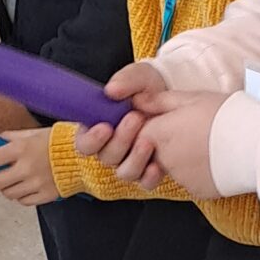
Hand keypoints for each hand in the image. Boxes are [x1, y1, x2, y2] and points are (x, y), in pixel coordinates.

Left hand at [0, 126, 56, 204]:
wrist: (86, 153)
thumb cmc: (62, 141)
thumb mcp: (34, 132)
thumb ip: (13, 137)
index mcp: (22, 149)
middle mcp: (27, 167)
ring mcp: (37, 183)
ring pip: (8, 194)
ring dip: (5, 187)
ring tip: (11, 180)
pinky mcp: (47, 194)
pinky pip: (24, 201)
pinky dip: (21, 196)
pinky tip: (24, 187)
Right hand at [73, 59, 169, 176]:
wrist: (175, 99)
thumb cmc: (148, 89)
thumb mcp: (138, 77)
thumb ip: (125, 81)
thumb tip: (111, 90)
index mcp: (99, 128)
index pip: (85, 143)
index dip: (91, 139)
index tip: (104, 127)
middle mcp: (112, 148)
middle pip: (106, 157)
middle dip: (120, 140)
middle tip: (135, 118)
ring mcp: (130, 161)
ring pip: (125, 172)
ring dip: (135, 158)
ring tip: (148, 140)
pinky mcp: (148, 169)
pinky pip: (145, 182)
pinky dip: (150, 176)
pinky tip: (158, 165)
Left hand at [139, 91, 224, 197]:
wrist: (257, 144)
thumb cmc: (228, 116)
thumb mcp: (192, 98)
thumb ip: (159, 101)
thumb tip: (137, 101)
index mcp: (159, 133)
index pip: (139, 133)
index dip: (153, 126)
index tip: (170, 121)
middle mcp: (164, 158)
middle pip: (154, 152)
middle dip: (168, 143)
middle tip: (194, 131)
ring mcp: (179, 177)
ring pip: (173, 167)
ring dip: (184, 158)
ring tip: (209, 144)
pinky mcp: (195, 190)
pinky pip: (190, 180)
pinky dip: (199, 172)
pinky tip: (216, 159)